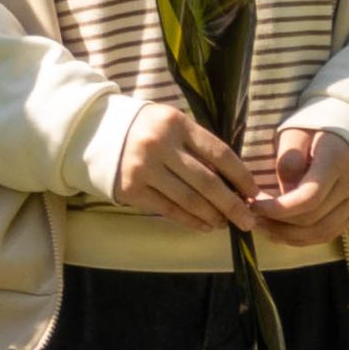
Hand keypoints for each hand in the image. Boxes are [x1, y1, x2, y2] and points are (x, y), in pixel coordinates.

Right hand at [102, 104, 261, 234]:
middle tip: (248, 221)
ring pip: (190, 200)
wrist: (93, 132)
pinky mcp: (130, 188)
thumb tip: (233, 184)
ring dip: (213, 216)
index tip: (255, 194)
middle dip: (233, 205)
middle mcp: (158, 145)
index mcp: (175, 123)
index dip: (241, 177)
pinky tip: (204, 225)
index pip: (219, 154)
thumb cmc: (145, 129)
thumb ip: (198, 147)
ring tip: (226, 224)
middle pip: (207, 182)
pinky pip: (169, 209)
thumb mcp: (172, 125)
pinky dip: (190, 221)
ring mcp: (142, 168)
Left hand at [252, 127, 348, 243]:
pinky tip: (279, 232)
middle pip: (313, 219)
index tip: (251, 204)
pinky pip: (329, 234)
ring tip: (260, 226)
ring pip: (321, 232)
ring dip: (287, 235)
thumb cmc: (320, 131)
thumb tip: (283, 193)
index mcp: (336, 162)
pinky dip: (303, 239)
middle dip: (277, 222)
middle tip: (248, 215)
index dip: (278, 208)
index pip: (309, 197)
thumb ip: (289, 161)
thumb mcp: (298, 133)